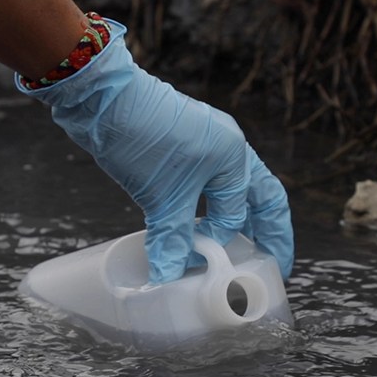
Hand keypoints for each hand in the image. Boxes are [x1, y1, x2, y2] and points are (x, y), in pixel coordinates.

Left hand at [17, 19, 292, 282]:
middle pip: (261, 196)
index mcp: (234, 154)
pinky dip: (208, 206)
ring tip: (240, 249)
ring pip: (233, 188)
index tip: (200, 265)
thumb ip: (171, 238)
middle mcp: (228, 145)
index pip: (238, 213)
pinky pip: (207, 182)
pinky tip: (199, 223)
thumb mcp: (161, 195)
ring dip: (238, 218)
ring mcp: (206, 141)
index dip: (220, 243)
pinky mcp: (182, 144)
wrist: (102, 99)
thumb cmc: (140, 137)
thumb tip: (169, 276)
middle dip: (268, 231)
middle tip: (273, 266)